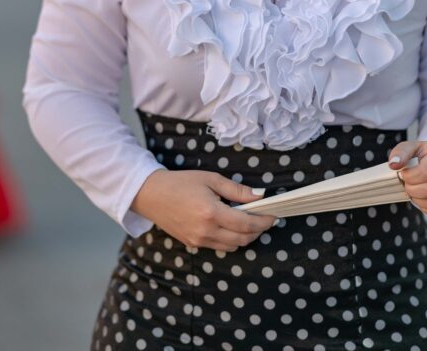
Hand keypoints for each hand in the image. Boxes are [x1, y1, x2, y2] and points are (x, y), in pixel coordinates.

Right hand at [130, 169, 276, 251]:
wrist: (152, 195)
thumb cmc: (182, 182)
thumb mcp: (211, 179)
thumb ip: (236, 190)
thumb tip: (259, 196)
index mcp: (211, 213)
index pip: (246, 224)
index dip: (263, 222)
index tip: (274, 215)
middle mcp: (206, 231)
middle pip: (242, 239)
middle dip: (258, 231)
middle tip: (265, 219)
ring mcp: (199, 241)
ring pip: (232, 246)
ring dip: (245, 237)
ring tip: (250, 222)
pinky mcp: (193, 244)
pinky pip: (219, 247)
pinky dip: (231, 240)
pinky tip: (232, 226)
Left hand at [388, 139, 426, 217]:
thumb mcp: (414, 146)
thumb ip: (401, 152)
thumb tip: (394, 164)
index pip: (425, 172)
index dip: (409, 177)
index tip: (403, 174)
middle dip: (412, 190)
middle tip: (407, 185)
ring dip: (419, 201)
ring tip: (414, 192)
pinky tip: (422, 200)